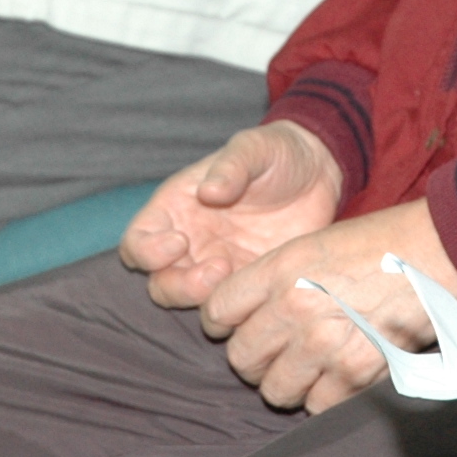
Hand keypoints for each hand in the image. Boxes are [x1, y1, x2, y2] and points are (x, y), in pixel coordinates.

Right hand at [120, 121, 345, 306]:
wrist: (319, 173)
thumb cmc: (276, 153)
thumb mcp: (254, 148)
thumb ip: (231, 165)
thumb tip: (207, 193)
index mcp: (176, 210)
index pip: (137, 243)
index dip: (147, 252)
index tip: (180, 242)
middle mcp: (191, 244)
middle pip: (160, 284)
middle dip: (179, 287)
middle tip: (217, 269)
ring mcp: (218, 267)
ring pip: (191, 304)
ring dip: (205, 300)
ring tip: (236, 274)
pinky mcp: (249, 282)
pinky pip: (230, 309)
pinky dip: (237, 309)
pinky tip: (259, 289)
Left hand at [198, 199, 456, 411]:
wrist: (438, 249)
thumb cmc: (378, 242)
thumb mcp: (314, 245)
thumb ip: (275, 280)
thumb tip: (249, 315)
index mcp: (280, 270)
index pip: (217, 312)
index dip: (222, 324)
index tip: (234, 327)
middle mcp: (295, 309)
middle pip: (241, 359)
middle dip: (254, 359)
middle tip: (275, 351)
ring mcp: (325, 345)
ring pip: (274, 391)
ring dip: (287, 383)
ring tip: (308, 367)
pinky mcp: (357, 372)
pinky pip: (318, 405)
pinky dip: (324, 396)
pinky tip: (337, 375)